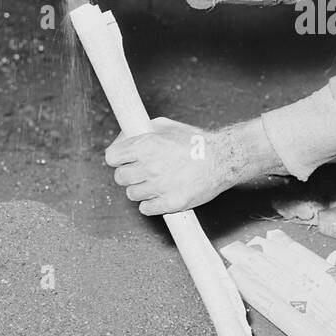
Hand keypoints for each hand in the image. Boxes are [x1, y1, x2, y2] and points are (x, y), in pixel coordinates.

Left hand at [105, 118, 236, 215]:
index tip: (125, 160)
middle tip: (144, 171)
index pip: (111, 157)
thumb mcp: (165, 125)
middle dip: (130, 174)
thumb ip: (140, 131)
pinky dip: (152, 204)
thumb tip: (122, 141)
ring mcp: (160, 186)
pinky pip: (146, 209)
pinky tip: (162, 194)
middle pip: (120, 178)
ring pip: (132, 194)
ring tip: (158, 181)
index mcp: (147, 144)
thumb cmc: (196, 142)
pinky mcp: (171, 203)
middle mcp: (151, 166)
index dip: (118, 159)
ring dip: (142, 189)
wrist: (223, 159)